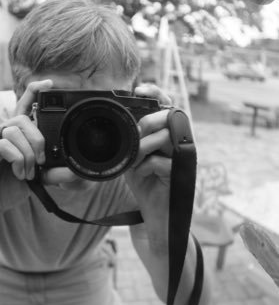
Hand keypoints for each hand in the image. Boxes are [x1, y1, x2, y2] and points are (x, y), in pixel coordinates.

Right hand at [0, 80, 51, 230]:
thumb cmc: (8, 189)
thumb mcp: (35, 178)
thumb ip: (52, 171)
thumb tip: (75, 171)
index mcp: (12, 135)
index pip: (22, 106)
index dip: (34, 92)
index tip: (50, 84)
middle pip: (21, 118)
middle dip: (38, 139)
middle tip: (41, 161)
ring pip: (13, 131)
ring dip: (28, 154)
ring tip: (28, 173)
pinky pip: (3, 146)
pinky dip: (17, 160)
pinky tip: (20, 174)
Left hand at [124, 84, 172, 231]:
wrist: (154, 214)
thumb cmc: (145, 183)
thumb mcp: (133, 156)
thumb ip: (132, 140)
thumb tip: (122, 122)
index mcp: (167, 135)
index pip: (167, 105)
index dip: (155, 92)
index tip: (138, 90)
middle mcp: (178, 142)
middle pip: (168, 115)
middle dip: (146, 123)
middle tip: (135, 139)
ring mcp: (182, 157)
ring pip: (165, 136)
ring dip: (143, 147)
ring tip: (135, 162)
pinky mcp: (180, 174)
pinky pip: (160, 162)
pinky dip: (145, 167)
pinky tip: (142, 175)